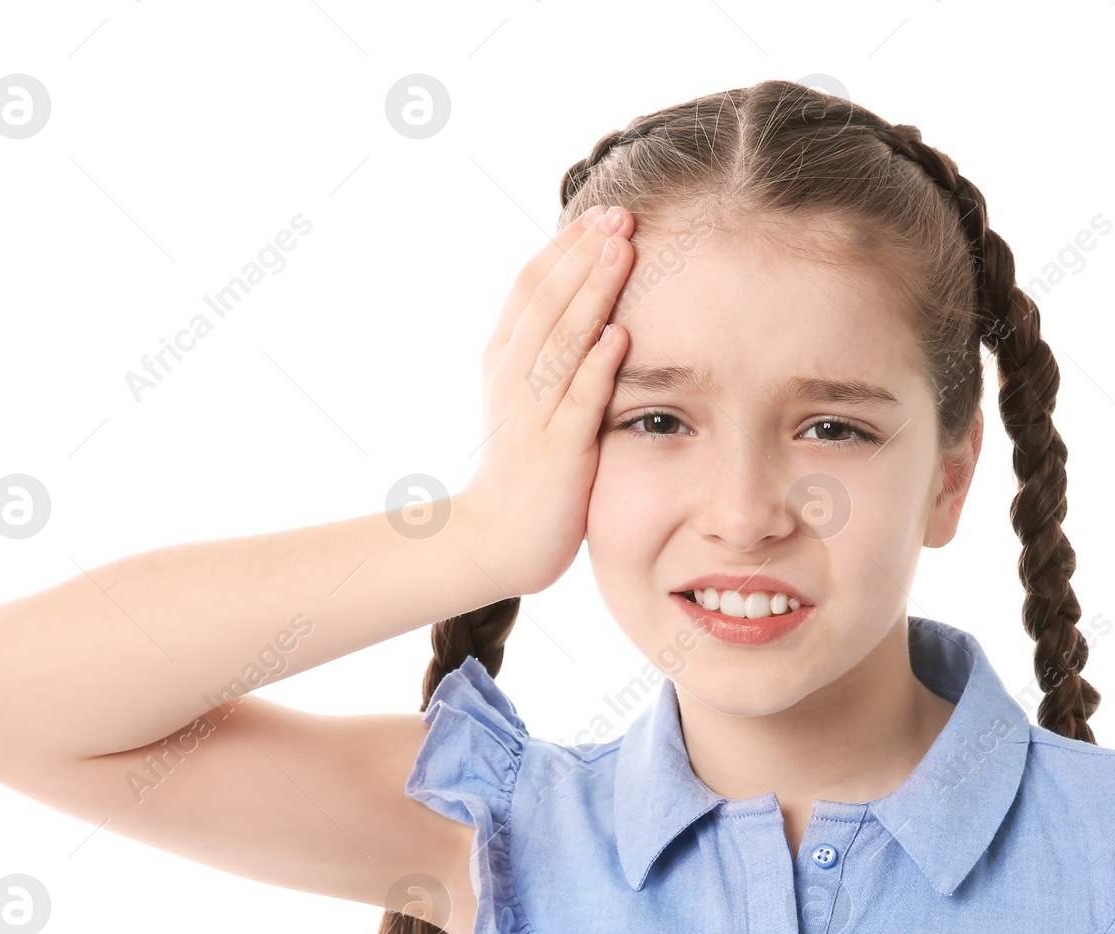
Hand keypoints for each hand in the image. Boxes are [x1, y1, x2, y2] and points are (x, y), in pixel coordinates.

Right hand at [457, 204, 633, 597]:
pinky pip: (578, 404)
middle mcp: (512, 378)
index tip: (601, 213)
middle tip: (619, 212)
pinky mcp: (556, 453)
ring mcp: (532, 414)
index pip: (531, 287)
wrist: (493, 540)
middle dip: (583, 254)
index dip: (565, 247)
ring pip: (561, 341)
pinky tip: (620, 336)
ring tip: (621, 249)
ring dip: (592, 293)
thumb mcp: (524, 399)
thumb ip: (546, 353)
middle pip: (546, 301)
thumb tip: (584, 305)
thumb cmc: (520, 469)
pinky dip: (597, 368)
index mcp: (504, 359)